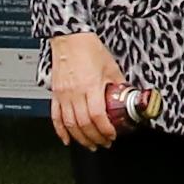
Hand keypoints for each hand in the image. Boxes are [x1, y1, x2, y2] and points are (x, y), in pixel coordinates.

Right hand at [48, 31, 124, 150]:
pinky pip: (56, 116)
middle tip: (103, 143)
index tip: (112, 135)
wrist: (71, 38)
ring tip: (89, 144)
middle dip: (95, 137)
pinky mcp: (56, 94)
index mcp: (91, 86)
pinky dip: (60, 131)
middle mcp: (75, 93)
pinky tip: (67, 139)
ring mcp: (64, 95)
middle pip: (84, 124)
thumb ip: (119, 84)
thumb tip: (128, 96)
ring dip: (80, 138)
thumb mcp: (111, 67)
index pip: (98, 116)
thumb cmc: (89, 49)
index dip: (105, 129)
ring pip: (69, 124)